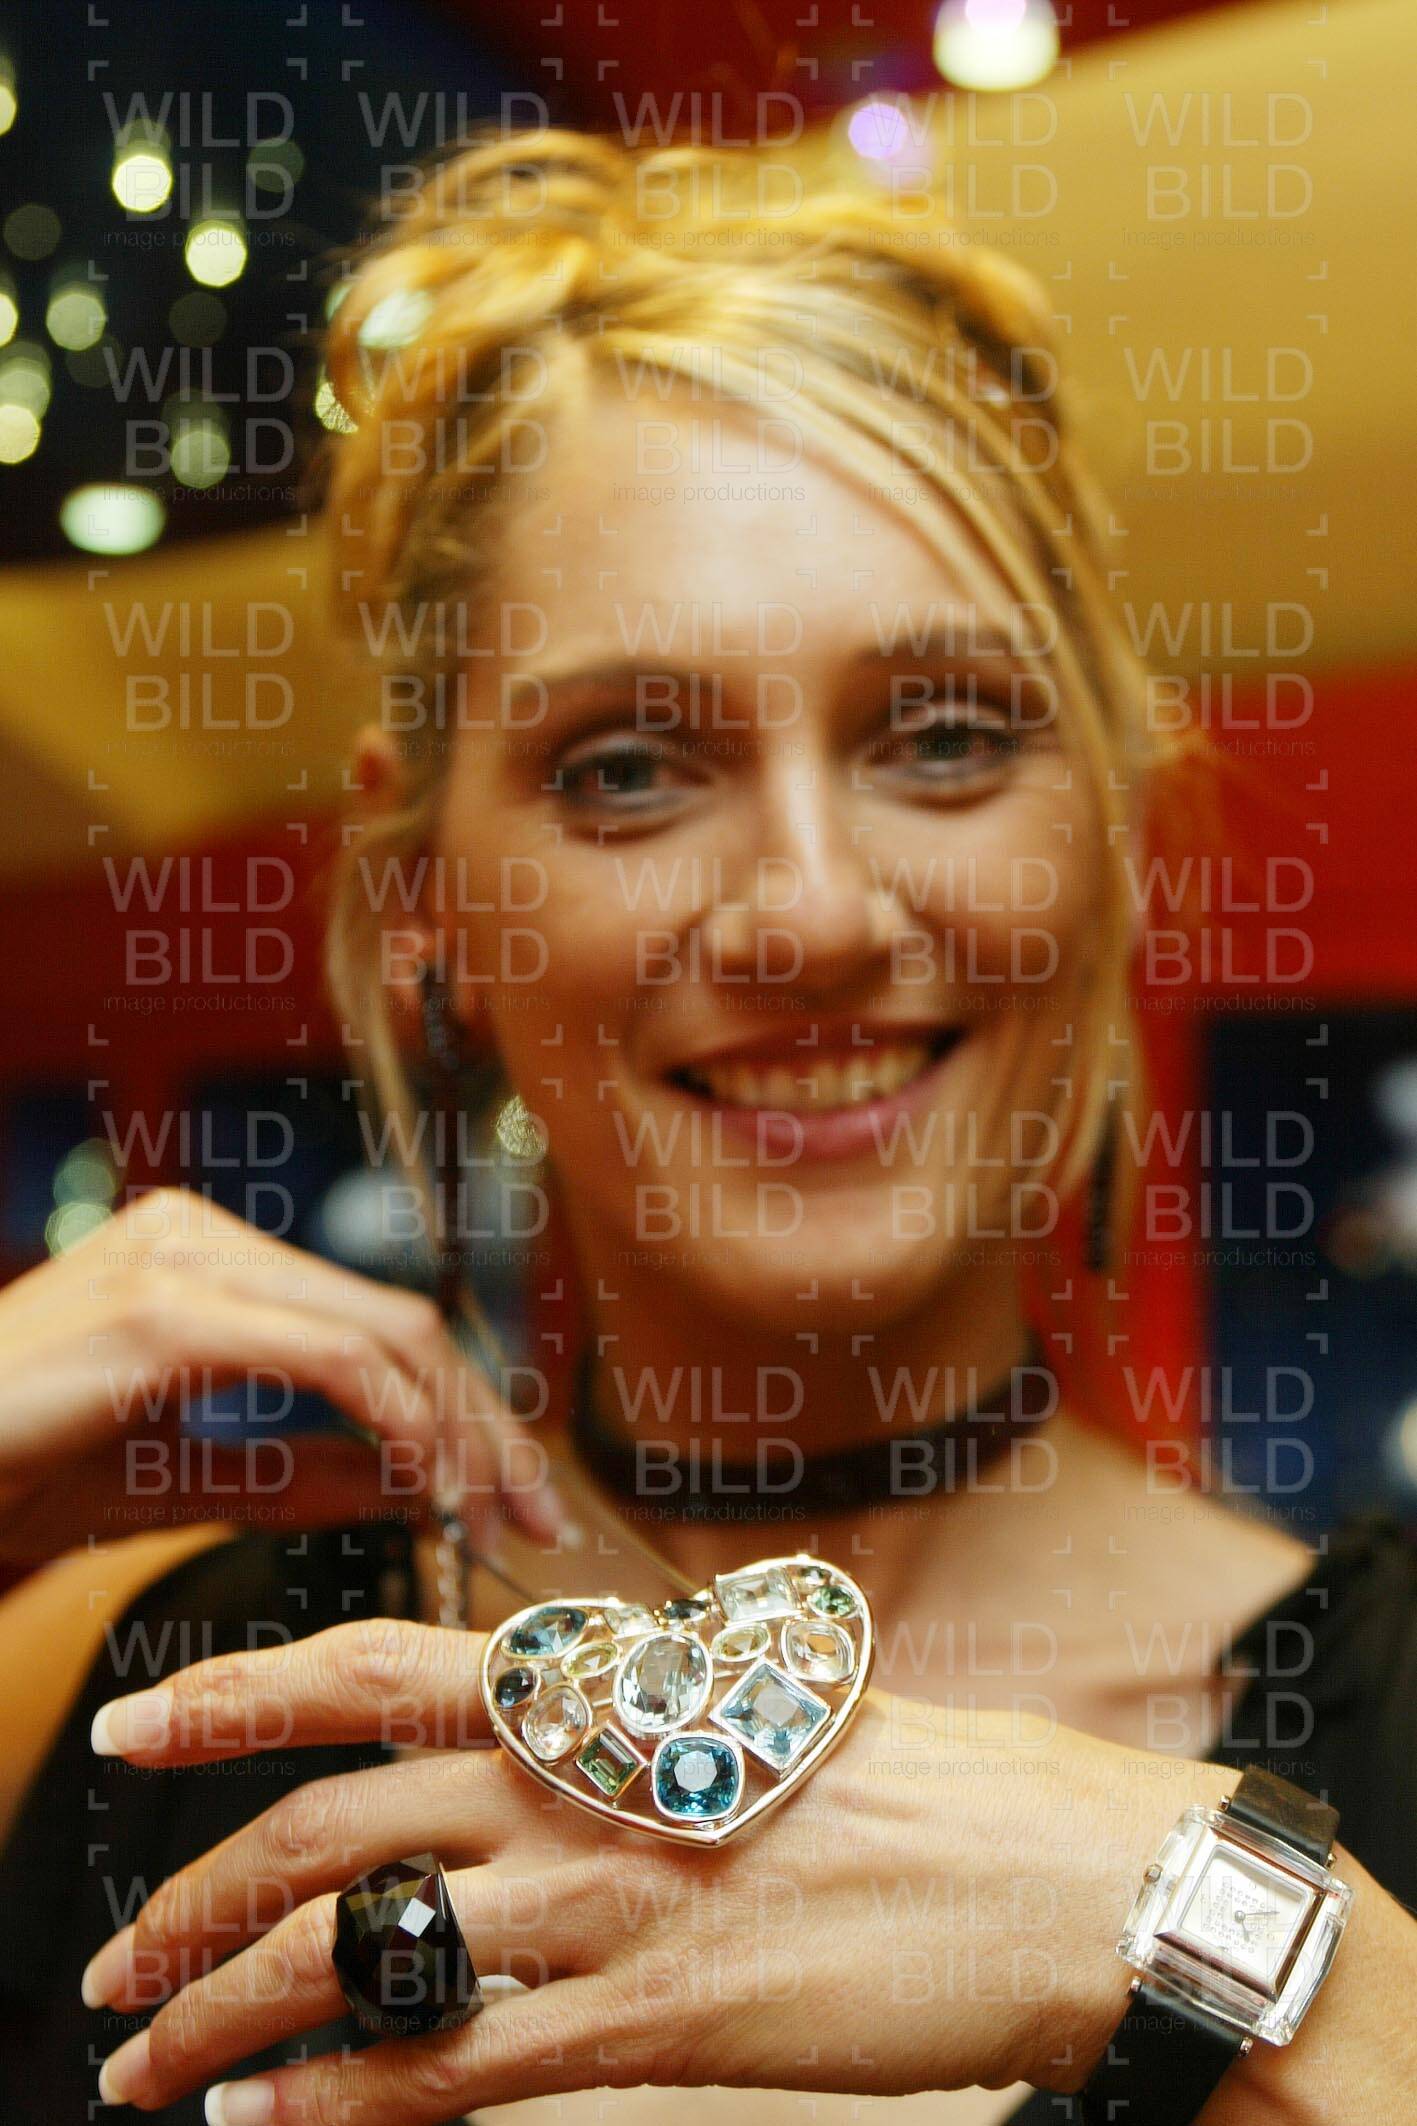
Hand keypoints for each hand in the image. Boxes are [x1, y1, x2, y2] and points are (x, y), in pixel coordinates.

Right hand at [0, 1187, 567, 1561]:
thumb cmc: (9, 1479)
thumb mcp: (180, 1476)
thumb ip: (298, 1469)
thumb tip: (416, 1481)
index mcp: (202, 1256)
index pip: (376, 1319)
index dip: (465, 1405)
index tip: (515, 1492)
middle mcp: (199, 1232)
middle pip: (400, 1318)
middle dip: (485, 1421)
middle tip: (539, 1513)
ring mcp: (181, 1258)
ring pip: (383, 1332)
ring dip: (457, 1430)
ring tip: (491, 1515)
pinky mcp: (164, 1310)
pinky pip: (330, 1360)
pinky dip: (399, 1423)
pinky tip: (428, 1487)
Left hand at [77, 1617, 1235, 2120]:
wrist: (1052, 1878)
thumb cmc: (916, 1783)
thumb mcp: (758, 1707)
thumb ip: (630, 1715)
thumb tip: (538, 1718)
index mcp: (605, 1695)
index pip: (373, 1668)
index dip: (235, 1694)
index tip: (134, 1729)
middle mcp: (580, 1789)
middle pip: (326, 1832)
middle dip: (191, 1899)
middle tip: (112, 1961)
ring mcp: (609, 1911)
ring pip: (357, 1959)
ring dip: (223, 2019)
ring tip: (146, 2065)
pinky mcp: (652, 2029)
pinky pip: (448, 2074)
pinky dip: (334, 2107)